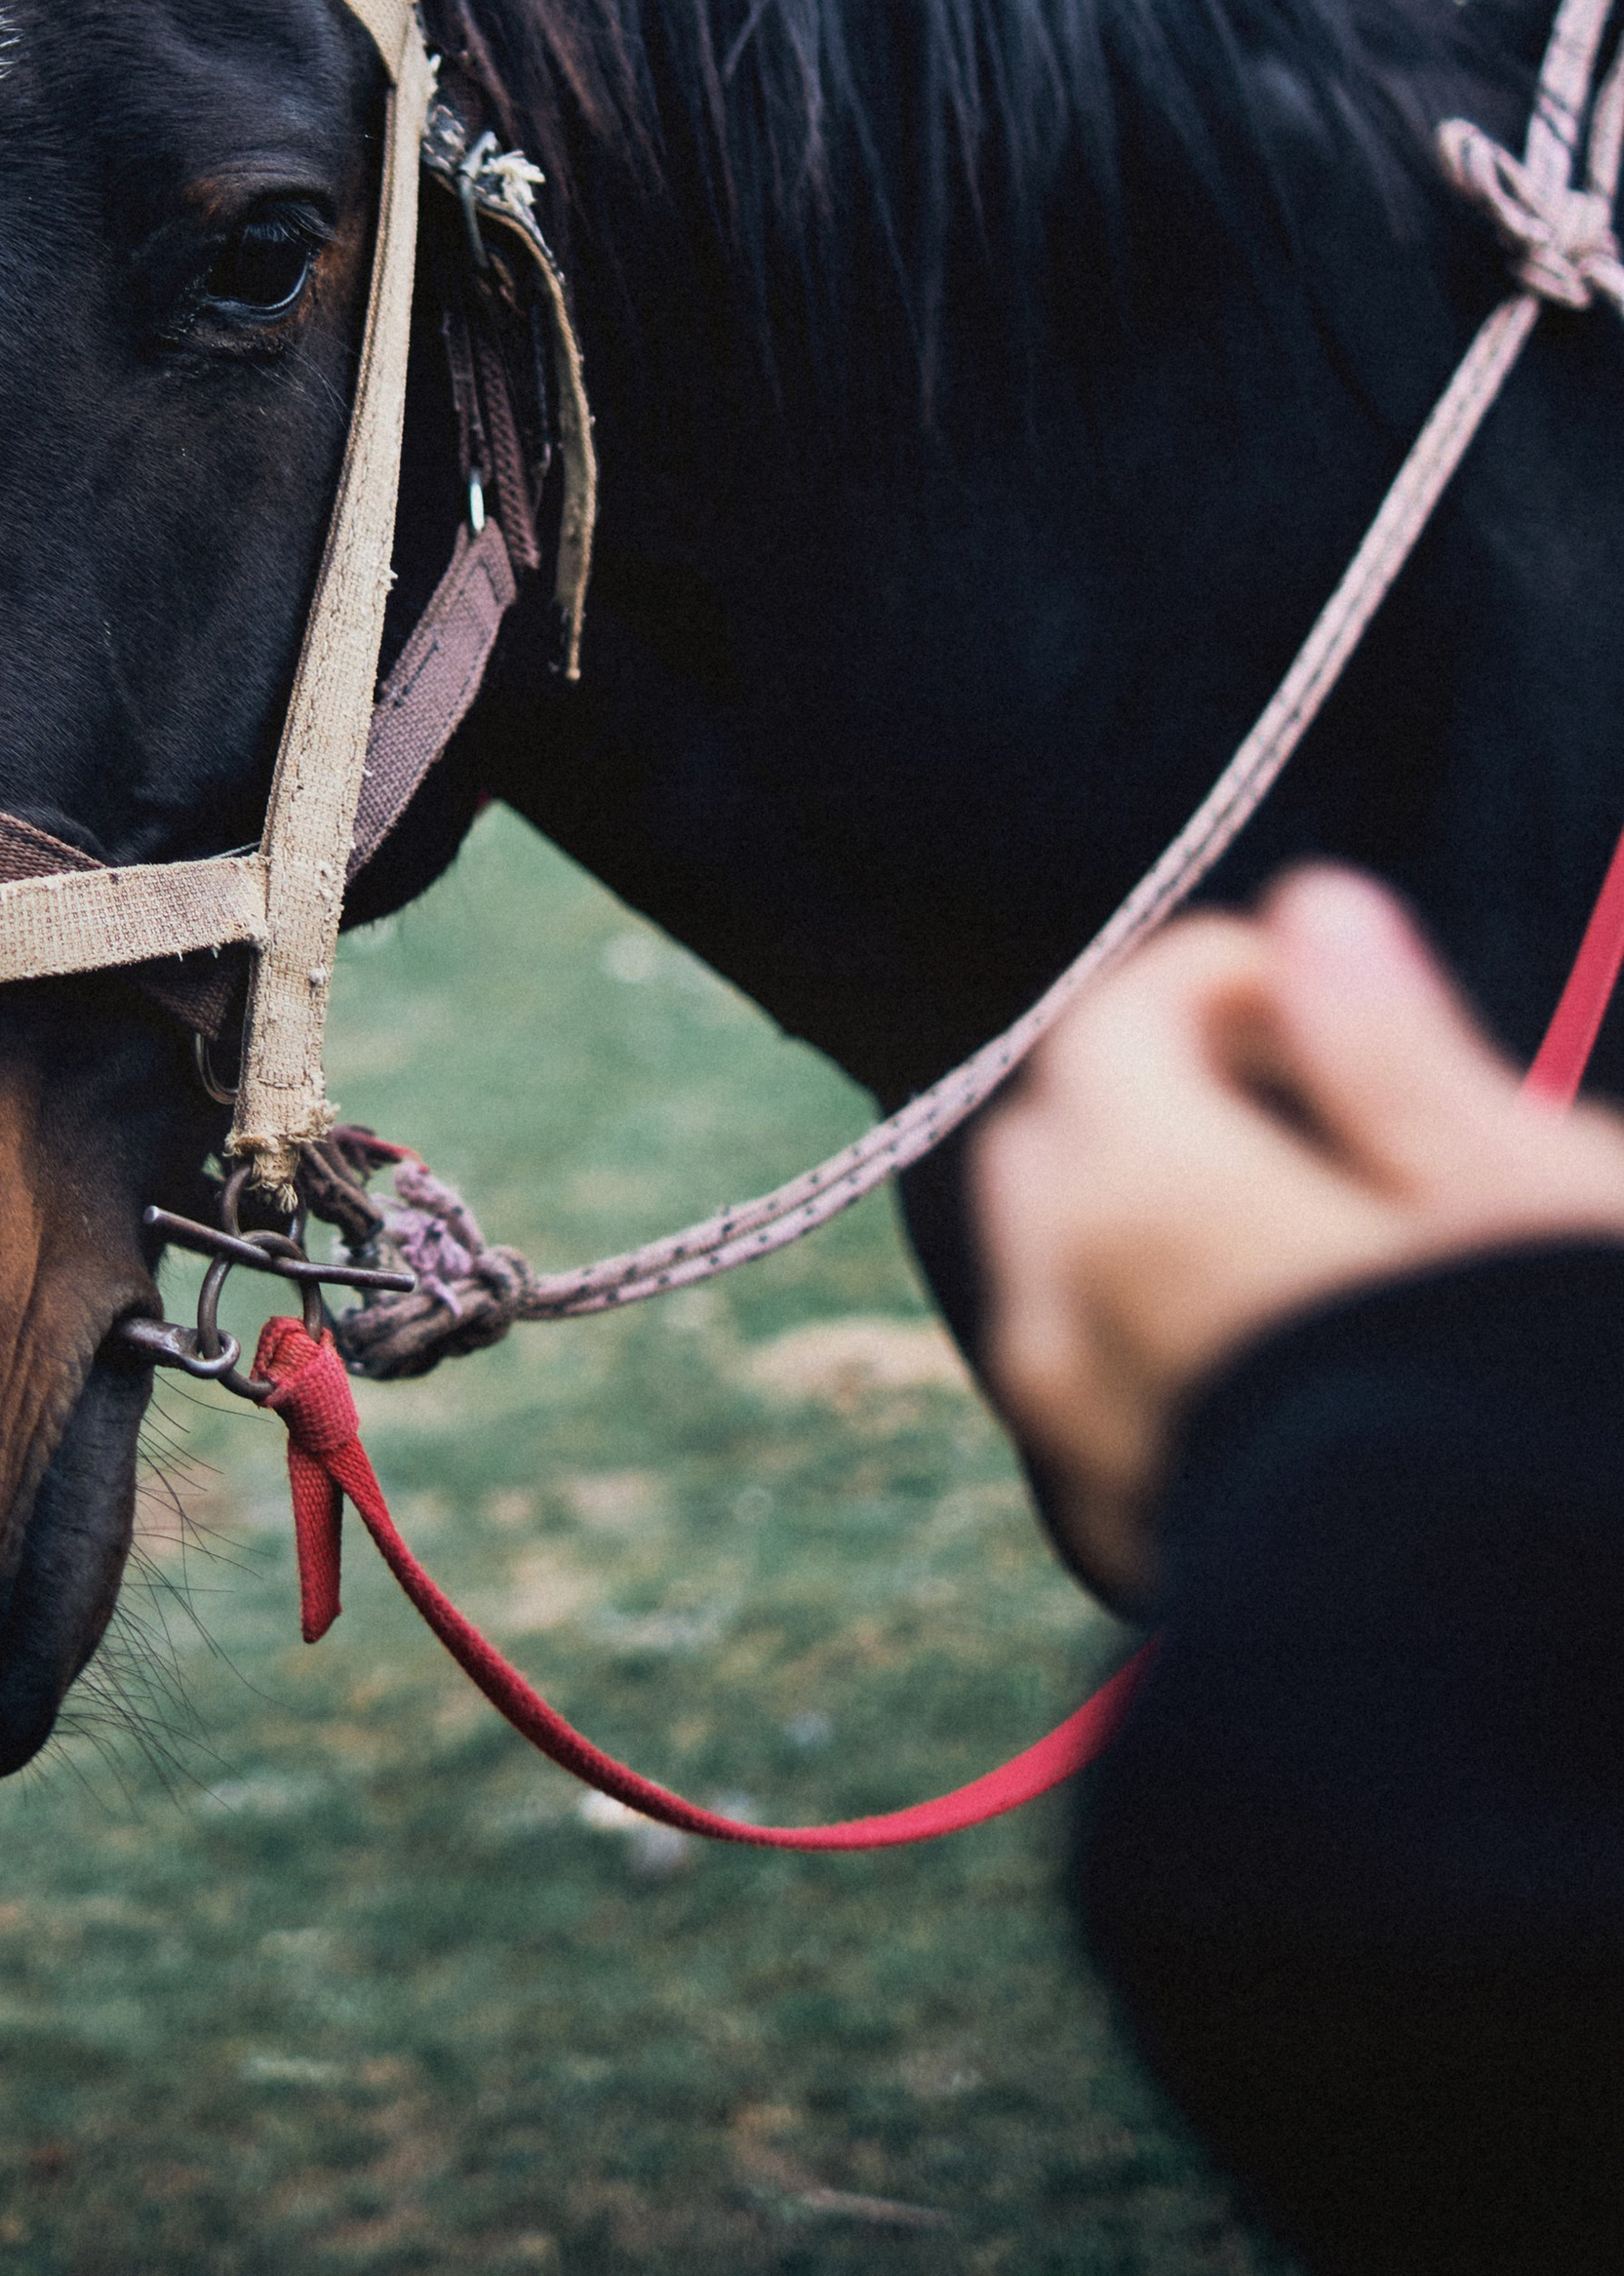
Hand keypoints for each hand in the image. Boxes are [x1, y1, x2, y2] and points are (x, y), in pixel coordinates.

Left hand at [973, 868, 1623, 1605]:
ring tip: (1315, 1224)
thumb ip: (1399, 1059)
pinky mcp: (1151, 1573)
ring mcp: (1103, 1469)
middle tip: (1325, 1100)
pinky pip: (1103, 1412)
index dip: (1219, 981)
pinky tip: (1290, 1355)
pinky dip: (1158, 1347)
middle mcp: (1083, 1339)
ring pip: (1059, 1283)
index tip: (1336, 1000)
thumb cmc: (1583, 1415)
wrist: (1573, 1712)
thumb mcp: (1536, 1206)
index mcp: (1154, 1214)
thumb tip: (1315, 912)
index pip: (1111, 1028)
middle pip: (1053, 1147)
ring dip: (1147, 1221)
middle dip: (1159, 1090)